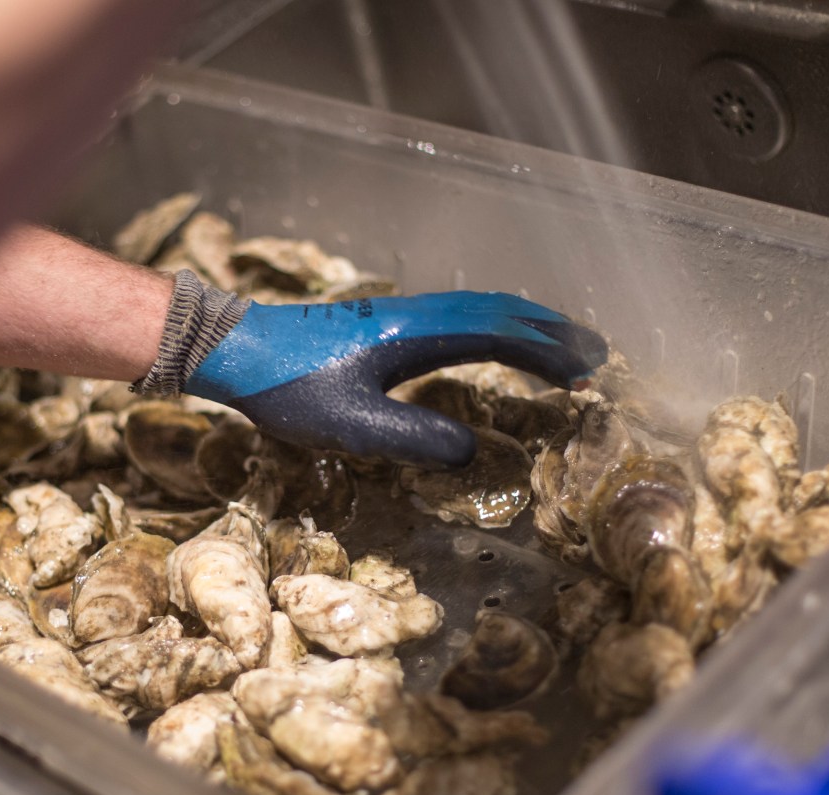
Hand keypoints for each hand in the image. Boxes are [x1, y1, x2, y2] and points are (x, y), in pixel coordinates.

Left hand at [181, 290, 607, 466]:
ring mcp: (398, 315)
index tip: (587, 373)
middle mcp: (414, 315)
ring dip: (522, 325)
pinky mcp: (381, 323)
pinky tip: (487, 345)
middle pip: (498, 310)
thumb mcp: (353, 427)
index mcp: (415, 334)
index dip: (548, 352)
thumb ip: (415, 439)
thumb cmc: (288, 387)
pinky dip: (490, 327)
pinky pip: (455, 317)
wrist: (235, 348)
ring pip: (477, 309)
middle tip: (593, 355)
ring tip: (556, 347)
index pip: (499, 335)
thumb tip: (472, 452)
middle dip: (549, 332)